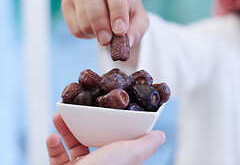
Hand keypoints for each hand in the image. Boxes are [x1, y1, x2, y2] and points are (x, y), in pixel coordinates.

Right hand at [46, 112, 165, 164]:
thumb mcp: (130, 153)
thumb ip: (146, 144)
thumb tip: (160, 135)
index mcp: (117, 158)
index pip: (116, 137)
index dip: (110, 122)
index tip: (102, 107)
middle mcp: (100, 163)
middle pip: (91, 138)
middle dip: (82, 122)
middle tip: (75, 109)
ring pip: (72, 145)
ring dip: (64, 130)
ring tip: (59, 116)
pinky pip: (56, 157)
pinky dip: (52, 146)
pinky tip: (51, 136)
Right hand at [61, 0, 148, 46]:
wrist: (114, 15)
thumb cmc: (130, 14)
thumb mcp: (140, 22)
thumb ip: (137, 30)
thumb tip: (127, 40)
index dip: (117, 10)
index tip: (120, 30)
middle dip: (98, 21)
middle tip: (106, 41)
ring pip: (81, 12)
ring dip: (94, 32)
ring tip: (107, 35)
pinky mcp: (67, 2)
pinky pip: (73, 25)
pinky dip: (85, 35)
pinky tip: (95, 32)